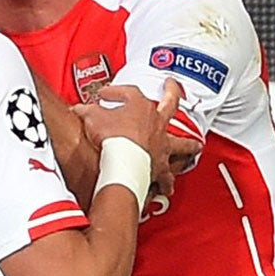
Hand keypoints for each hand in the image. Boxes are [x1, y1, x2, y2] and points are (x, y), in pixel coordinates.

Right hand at [78, 80, 183, 197]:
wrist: (122, 162)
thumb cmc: (111, 138)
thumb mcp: (92, 117)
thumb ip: (86, 112)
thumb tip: (78, 110)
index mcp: (140, 107)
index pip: (129, 92)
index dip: (116, 92)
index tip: (105, 95)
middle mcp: (156, 124)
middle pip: (170, 103)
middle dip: (172, 93)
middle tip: (172, 87)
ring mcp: (161, 145)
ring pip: (182, 143)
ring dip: (189, 145)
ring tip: (196, 146)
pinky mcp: (160, 167)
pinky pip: (167, 176)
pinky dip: (167, 183)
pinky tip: (168, 188)